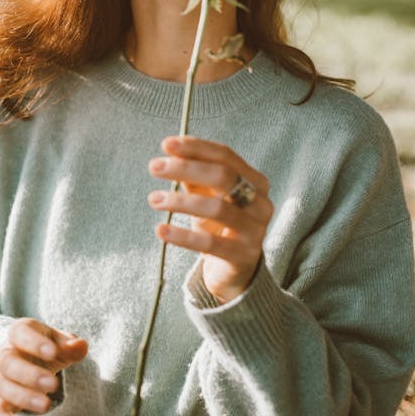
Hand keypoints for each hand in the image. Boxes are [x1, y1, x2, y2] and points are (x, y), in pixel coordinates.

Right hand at [0, 317, 87, 415]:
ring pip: (1, 387)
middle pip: (7, 363)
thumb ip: (70, 344)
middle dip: (29, 375)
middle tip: (53, 384)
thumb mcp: (61, 342)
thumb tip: (80, 346)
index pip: (19, 332)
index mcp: (19, 332)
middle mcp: (5, 354)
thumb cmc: (49, 348)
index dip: (34, 342)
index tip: (53, 353)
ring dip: (23, 398)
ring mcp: (0, 379)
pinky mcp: (0, 402)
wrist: (33, 361)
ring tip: (47, 405)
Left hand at [148, 136, 272, 302]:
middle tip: (154, 167)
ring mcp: (255, 230)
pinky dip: (182, 235)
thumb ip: (193, 176)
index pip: (225, 156)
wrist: (234, 270)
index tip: (166, 144)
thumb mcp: (206, 196)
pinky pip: (210, 243)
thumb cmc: (218, 225)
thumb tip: (171, 153)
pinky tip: (161, 230)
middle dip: (186, 168)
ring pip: (217, 208)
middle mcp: (260, 203)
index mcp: (255, 181)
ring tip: (154, 199)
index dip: (196, 147)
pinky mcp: (244, 256)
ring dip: (180, 201)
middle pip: (224, 176)